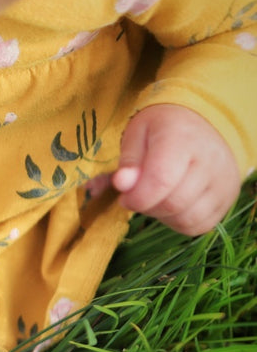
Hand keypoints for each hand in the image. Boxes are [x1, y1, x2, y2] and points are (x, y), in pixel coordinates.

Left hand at [112, 105, 241, 235]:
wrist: (197, 126)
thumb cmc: (161, 131)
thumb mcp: (136, 135)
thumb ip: (128, 161)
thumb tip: (122, 184)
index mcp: (183, 138)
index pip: (161, 180)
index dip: (137, 197)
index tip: (124, 197)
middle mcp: (211, 160)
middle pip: (173, 204)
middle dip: (147, 206)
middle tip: (139, 195)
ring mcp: (224, 181)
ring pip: (187, 219)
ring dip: (163, 216)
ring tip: (157, 196)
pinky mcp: (229, 198)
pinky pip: (199, 225)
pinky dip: (179, 221)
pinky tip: (172, 203)